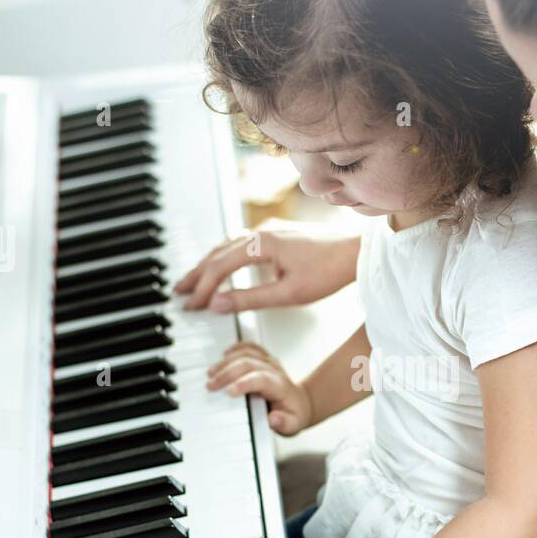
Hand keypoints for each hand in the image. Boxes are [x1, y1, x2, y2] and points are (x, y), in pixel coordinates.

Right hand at [173, 221, 359, 313]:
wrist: (356, 252)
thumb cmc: (328, 272)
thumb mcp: (288, 294)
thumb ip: (250, 299)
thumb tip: (218, 304)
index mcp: (262, 244)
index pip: (221, 266)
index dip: (204, 287)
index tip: (192, 305)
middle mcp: (262, 233)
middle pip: (219, 253)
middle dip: (198, 275)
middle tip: (180, 293)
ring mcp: (270, 232)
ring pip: (229, 247)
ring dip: (209, 265)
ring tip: (194, 282)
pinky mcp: (278, 235)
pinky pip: (242, 244)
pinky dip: (226, 257)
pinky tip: (223, 266)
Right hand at [207, 342, 311, 434]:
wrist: (300, 402)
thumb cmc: (293, 414)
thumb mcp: (293, 425)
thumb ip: (284, 423)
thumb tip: (273, 419)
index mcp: (280, 386)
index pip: (262, 379)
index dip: (244, 383)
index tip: (228, 392)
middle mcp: (274, 370)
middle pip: (249, 364)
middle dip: (227, 373)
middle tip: (211, 386)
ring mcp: (269, 361)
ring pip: (246, 353)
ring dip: (226, 362)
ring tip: (211, 373)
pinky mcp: (264, 357)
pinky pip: (250, 346)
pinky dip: (236, 348)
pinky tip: (224, 354)